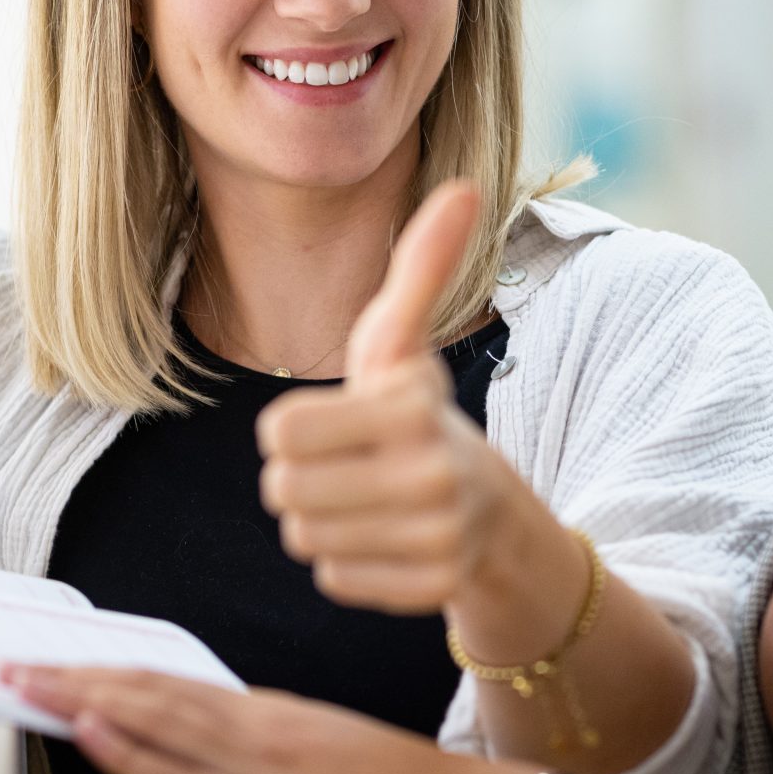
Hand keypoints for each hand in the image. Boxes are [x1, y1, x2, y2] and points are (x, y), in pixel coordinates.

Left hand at [5, 664, 524, 773]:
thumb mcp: (325, 748)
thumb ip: (265, 747)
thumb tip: (212, 749)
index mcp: (267, 714)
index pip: (169, 685)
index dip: (108, 673)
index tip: (61, 665)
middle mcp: (252, 729)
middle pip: (146, 691)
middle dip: (75, 677)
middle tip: (14, 663)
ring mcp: (251, 770)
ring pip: (150, 720)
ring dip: (81, 698)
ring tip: (28, 682)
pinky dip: (126, 748)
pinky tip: (89, 727)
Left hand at [258, 181, 584, 652]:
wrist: (493, 513)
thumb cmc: (420, 416)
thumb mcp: (404, 343)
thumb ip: (420, 266)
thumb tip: (466, 185)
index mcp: (413, 410)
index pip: (278, 434)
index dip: (292, 428)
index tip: (333, 423)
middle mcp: (432, 476)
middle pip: (283, 491)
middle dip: (301, 478)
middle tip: (346, 466)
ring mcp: (438, 538)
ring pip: (305, 538)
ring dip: (321, 521)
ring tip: (365, 500)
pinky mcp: (433, 588)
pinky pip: (334, 579)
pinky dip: (348, 563)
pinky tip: (384, 539)